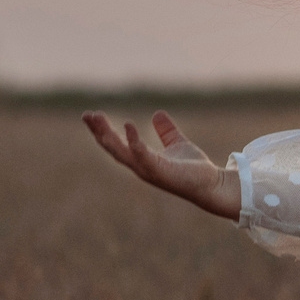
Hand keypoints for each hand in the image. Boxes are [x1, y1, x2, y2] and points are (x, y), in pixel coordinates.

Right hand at [83, 110, 241, 219]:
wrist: (212, 186)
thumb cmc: (194, 169)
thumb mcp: (177, 143)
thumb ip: (166, 130)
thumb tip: (157, 113)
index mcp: (142, 160)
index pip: (116, 144)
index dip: (103, 131)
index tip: (91, 115)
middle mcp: (141, 166)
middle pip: (113, 148)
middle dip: (99, 131)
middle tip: (86, 115)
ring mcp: (148, 170)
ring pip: (121, 152)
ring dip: (108, 136)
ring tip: (98, 118)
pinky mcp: (160, 172)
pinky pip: (143, 155)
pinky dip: (134, 141)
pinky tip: (128, 125)